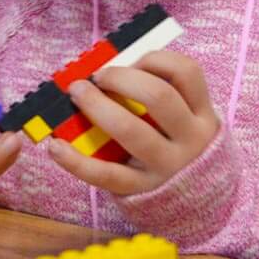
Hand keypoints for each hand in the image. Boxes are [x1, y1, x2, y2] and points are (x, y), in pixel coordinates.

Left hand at [45, 50, 219, 194]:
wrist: (196, 199)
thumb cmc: (178, 146)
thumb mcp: (186, 120)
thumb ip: (162, 94)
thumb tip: (108, 67)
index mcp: (202, 115)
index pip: (187, 72)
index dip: (156, 59)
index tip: (133, 61)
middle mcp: (191, 139)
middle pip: (159, 96)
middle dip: (121, 78)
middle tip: (97, 77)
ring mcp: (167, 166)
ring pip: (131, 130)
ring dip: (97, 107)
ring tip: (77, 95)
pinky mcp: (142, 188)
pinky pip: (107, 174)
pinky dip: (76, 161)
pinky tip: (56, 147)